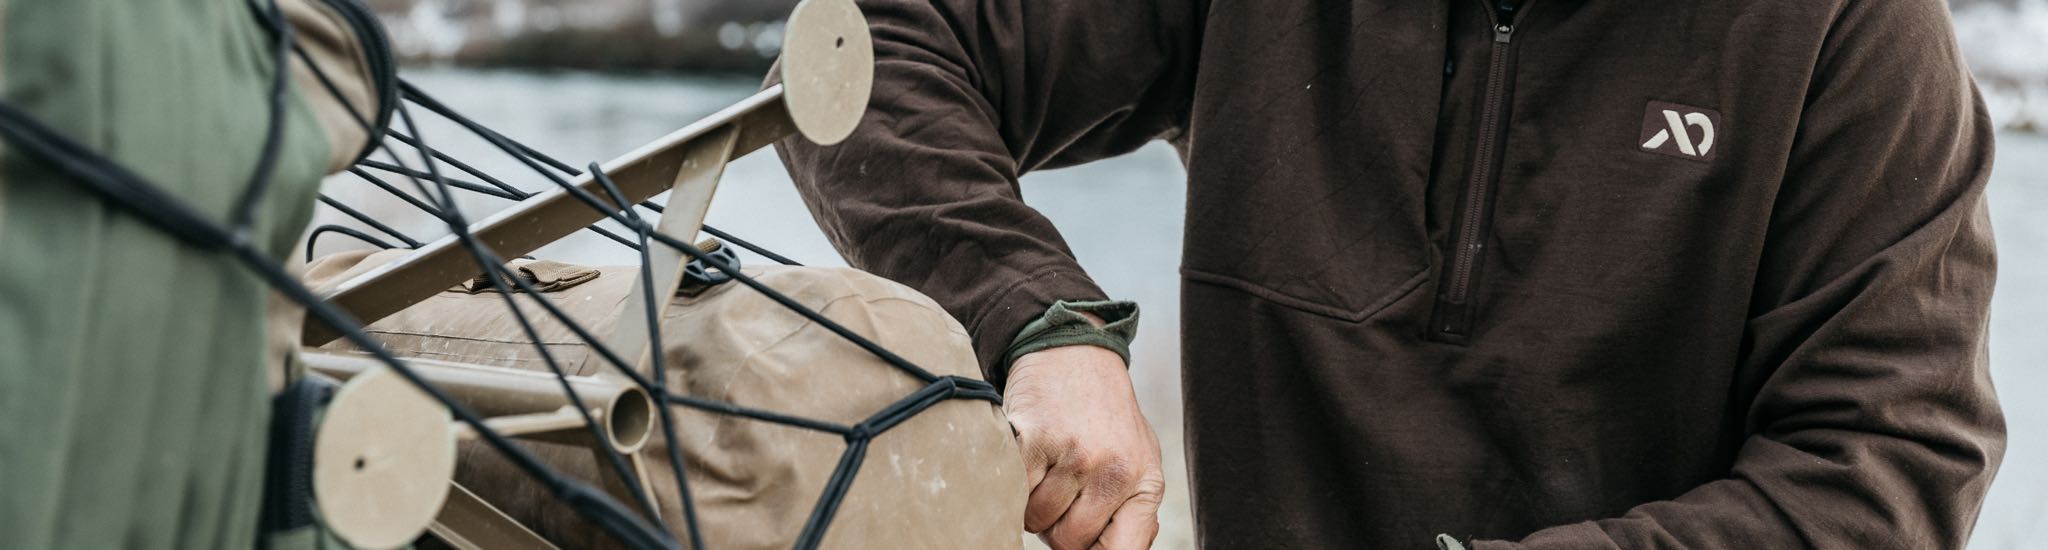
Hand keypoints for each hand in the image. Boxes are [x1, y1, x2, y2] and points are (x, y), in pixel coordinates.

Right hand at [1005, 345, 1164, 549]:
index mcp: (1145, 483)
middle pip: (1068, 542)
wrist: (1074, 351)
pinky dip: (1013, 482)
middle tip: (1057, 496)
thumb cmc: (1104, 415)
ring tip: (1044, 470)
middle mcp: (1115, 471)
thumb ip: (1131, 510)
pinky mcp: (1038, 439)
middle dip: (1055, 528)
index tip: (1076, 545)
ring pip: (1035, 520)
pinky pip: (1014, 491)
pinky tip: (1027, 456)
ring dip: (1031, 504)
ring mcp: (1077, 454)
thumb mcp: (1135, 460)